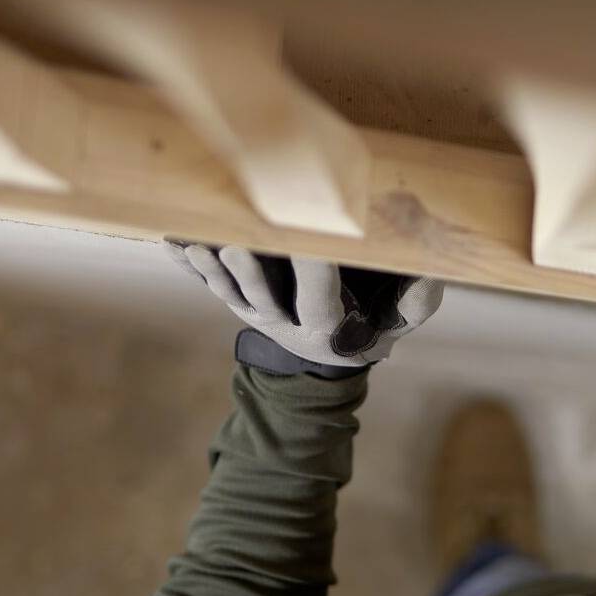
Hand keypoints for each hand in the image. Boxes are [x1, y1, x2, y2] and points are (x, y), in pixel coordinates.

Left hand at [165, 240, 442, 371]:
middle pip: (262, 295)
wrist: (326, 354)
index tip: (311, 240)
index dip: (316, 270)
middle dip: (247, 272)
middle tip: (234, 245)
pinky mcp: (235, 300)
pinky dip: (188, 263)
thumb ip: (415, 303)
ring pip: (228, 289)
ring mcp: (254, 311)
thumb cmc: (368, 327)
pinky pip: (207, 282)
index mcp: (327, 326)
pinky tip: (170, 240)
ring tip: (196, 242)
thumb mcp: (397, 324)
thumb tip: (426, 277)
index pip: (321, 297)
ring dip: (210, 267)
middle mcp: (284, 320)